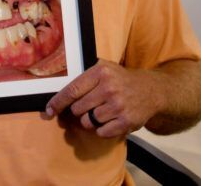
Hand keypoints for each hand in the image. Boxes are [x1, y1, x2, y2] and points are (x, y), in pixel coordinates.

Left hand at [43, 60, 163, 137]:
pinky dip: (102, 129)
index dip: (57, 102)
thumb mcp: (105, 68)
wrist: (152, 90)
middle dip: (78, 111)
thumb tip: (57, 94)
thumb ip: (84, 77)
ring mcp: (118, 106)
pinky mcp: (126, 121)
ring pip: (88, 122)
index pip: (72, 90)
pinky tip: (110, 120)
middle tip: (88, 107)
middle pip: (77, 109)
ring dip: (90, 120)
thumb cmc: (122, 80)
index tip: (49, 110)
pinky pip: (101, 132)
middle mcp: (109, 88)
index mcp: (100, 72)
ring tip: (101, 112)